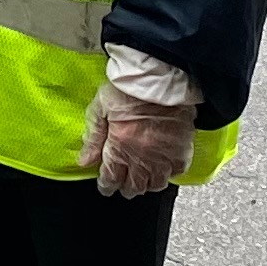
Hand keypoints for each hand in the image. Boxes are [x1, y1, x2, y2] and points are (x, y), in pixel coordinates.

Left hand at [79, 79, 195, 198]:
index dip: (106, 185)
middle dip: (126, 188)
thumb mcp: (100, 108)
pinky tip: (163, 168)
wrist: (160, 77)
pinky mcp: (182, 149)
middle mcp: (142, 157)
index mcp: (119, 147)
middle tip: (123, 185)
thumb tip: (84, 161)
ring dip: (146, 184)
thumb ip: (92, 137)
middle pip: (134, 186)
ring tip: (142, 179)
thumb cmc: (128, 89)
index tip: (105, 186)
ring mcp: (164, 156)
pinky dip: (169, 174)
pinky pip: (176, 172)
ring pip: (156, 184)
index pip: (111, 179)